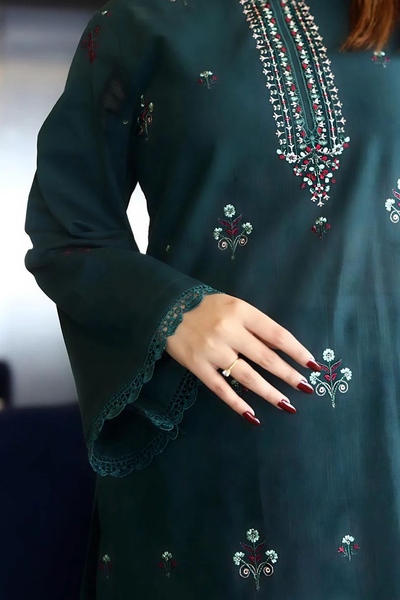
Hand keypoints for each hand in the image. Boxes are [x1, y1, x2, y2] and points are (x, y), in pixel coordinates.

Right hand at [165, 293, 320, 424]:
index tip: (312, 364)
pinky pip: (220, 388)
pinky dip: (237, 403)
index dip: (297, 351)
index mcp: (242, 311)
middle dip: (288, 375)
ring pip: (247, 376)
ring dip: (269, 393)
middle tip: (306, 388)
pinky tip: (252, 416)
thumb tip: (281, 350)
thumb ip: (255, 324)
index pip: (277, 334)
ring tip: (287, 405)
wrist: (166, 307)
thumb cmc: (206, 306)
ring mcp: (212, 350)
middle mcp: (229, 331)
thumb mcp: (234, 305)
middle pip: (266, 357)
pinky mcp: (197, 365)